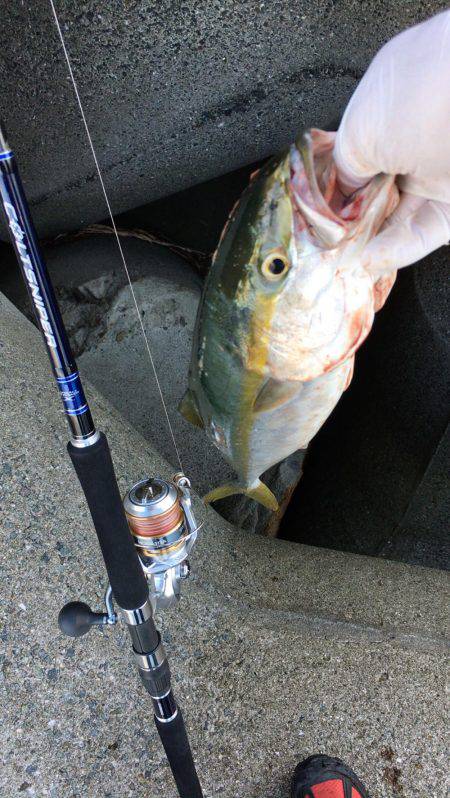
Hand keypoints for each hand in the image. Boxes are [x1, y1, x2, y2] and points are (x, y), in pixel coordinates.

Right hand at [334, 10, 449, 273]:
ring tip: (341, 260)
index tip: (314, 214)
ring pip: (397, 217)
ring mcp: (438, 172)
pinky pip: (423, 233)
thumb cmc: (421, 97)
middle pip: (375, 191)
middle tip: (325, 243)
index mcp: (387, 107)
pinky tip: (369, 260)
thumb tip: (339, 192)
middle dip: (349, 218)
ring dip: (367, 242)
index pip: (355, 155)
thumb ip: (344, 166)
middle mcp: (413, 138)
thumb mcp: (360, 131)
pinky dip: (395, 250)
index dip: (332, 187)